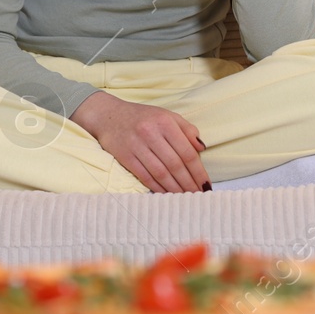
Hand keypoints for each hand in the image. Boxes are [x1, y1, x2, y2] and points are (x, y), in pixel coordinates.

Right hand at [71, 90, 210, 192]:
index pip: (187, 151)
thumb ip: (186, 129)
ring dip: (175, 188)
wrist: (109, 116)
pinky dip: (157, 187)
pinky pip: (145, 176)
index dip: (198, 170)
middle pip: (175, 164)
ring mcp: (137, 145)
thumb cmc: (143, 117)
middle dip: (189, 183)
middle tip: (198, 195)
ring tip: (185, 197)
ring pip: (161, 173)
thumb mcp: (167, 116)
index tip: (206, 184)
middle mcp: (151, 133)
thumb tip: (201, 148)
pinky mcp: (125, 156)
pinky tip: (167, 194)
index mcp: (165, 122)